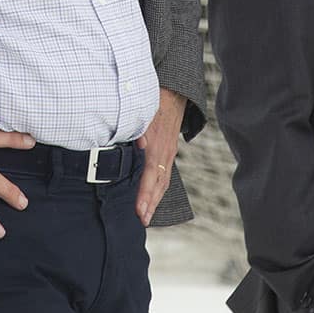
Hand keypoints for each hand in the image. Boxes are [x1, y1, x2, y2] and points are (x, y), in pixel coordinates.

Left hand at [134, 88, 186, 225]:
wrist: (174, 92)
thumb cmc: (155, 101)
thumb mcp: (144, 111)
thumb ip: (139, 127)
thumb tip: (139, 143)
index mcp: (157, 145)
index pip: (150, 175)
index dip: (145, 194)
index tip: (139, 209)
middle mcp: (164, 152)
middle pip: (158, 184)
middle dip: (150, 203)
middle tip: (142, 220)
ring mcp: (168, 152)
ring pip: (163, 181)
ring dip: (155, 199)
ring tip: (147, 215)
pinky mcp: (169, 151)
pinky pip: (165, 174)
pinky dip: (159, 189)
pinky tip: (154, 197)